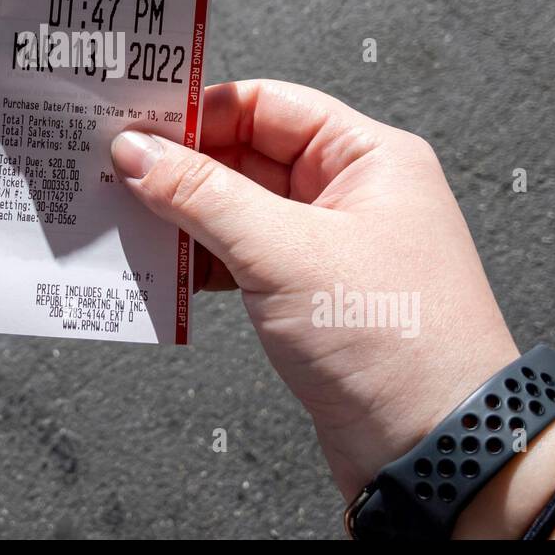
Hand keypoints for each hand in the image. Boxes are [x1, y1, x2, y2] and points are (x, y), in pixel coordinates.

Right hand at [110, 79, 520, 500]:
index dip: (200, 112)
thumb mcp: (284, 253)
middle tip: (118, 172)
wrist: (436, 449)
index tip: (140, 124)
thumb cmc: (399, 344)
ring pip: (240, 209)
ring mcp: (331, 246)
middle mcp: (354, 194)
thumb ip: (203, 195)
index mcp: (370, 158)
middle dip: (183, 167)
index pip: (268, 105)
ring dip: (187, 217)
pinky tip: (166, 267)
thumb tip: (141, 154)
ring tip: (130, 219)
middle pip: (248, 155)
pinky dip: (203, 261)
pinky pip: (243, 257)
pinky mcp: (312, 294)